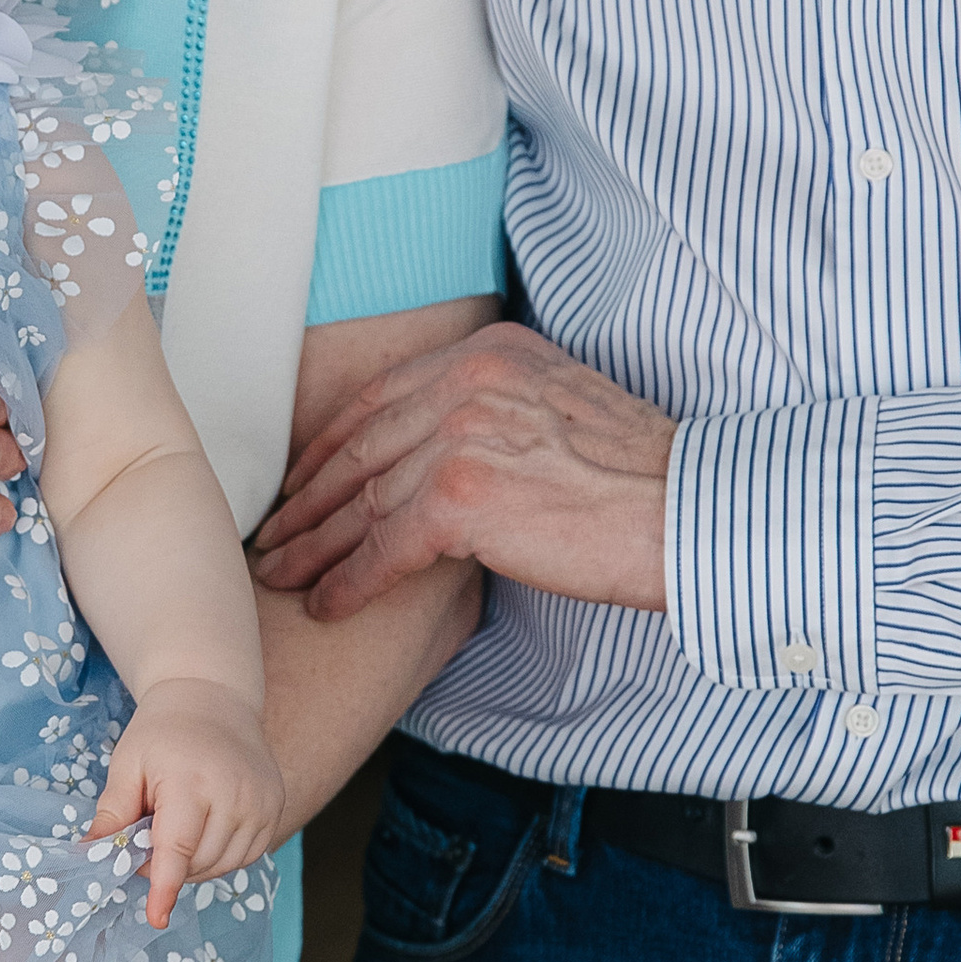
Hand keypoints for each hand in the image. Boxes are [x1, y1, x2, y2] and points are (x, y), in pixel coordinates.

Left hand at [89, 678, 285, 928]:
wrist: (213, 700)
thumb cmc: (162, 733)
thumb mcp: (128, 765)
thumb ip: (113, 814)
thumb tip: (90, 855)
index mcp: (191, 779)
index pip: (178, 846)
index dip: (165, 885)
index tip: (156, 917)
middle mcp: (235, 793)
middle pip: (198, 862)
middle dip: (166, 866)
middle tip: (147, 837)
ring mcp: (261, 802)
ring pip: (223, 865)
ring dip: (194, 865)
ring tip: (176, 829)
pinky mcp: (276, 808)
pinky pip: (246, 855)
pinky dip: (220, 856)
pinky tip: (204, 831)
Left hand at [253, 322, 673, 621]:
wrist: (689, 510)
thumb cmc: (640, 477)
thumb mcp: (560, 408)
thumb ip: (496, 413)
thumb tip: (442, 453)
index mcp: (488, 355)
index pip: (383, 397)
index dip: (330, 446)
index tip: (301, 480)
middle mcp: (467, 384)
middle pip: (361, 448)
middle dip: (308, 499)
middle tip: (272, 534)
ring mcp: (461, 438)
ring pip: (363, 502)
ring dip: (315, 546)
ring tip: (283, 575)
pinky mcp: (462, 498)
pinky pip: (384, 549)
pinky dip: (350, 582)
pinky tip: (328, 606)